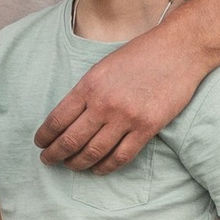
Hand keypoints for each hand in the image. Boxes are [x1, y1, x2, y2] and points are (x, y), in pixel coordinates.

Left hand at [32, 20, 214, 173]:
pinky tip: (98, 169)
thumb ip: (86, 91)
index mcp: (89, 85)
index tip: (40, 143)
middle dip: (55, 155)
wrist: (179, 50)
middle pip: (70, 140)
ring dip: (78, 164)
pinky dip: (105, 167)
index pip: (57, 119)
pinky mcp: (147, 128)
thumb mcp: (103, 66)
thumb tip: (68, 118)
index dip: (45, 136)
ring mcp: (126, 118)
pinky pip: (120, 156)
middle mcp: (104, 104)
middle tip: (48, 160)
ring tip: (71, 166)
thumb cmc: (140, 55)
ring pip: (93, 152)